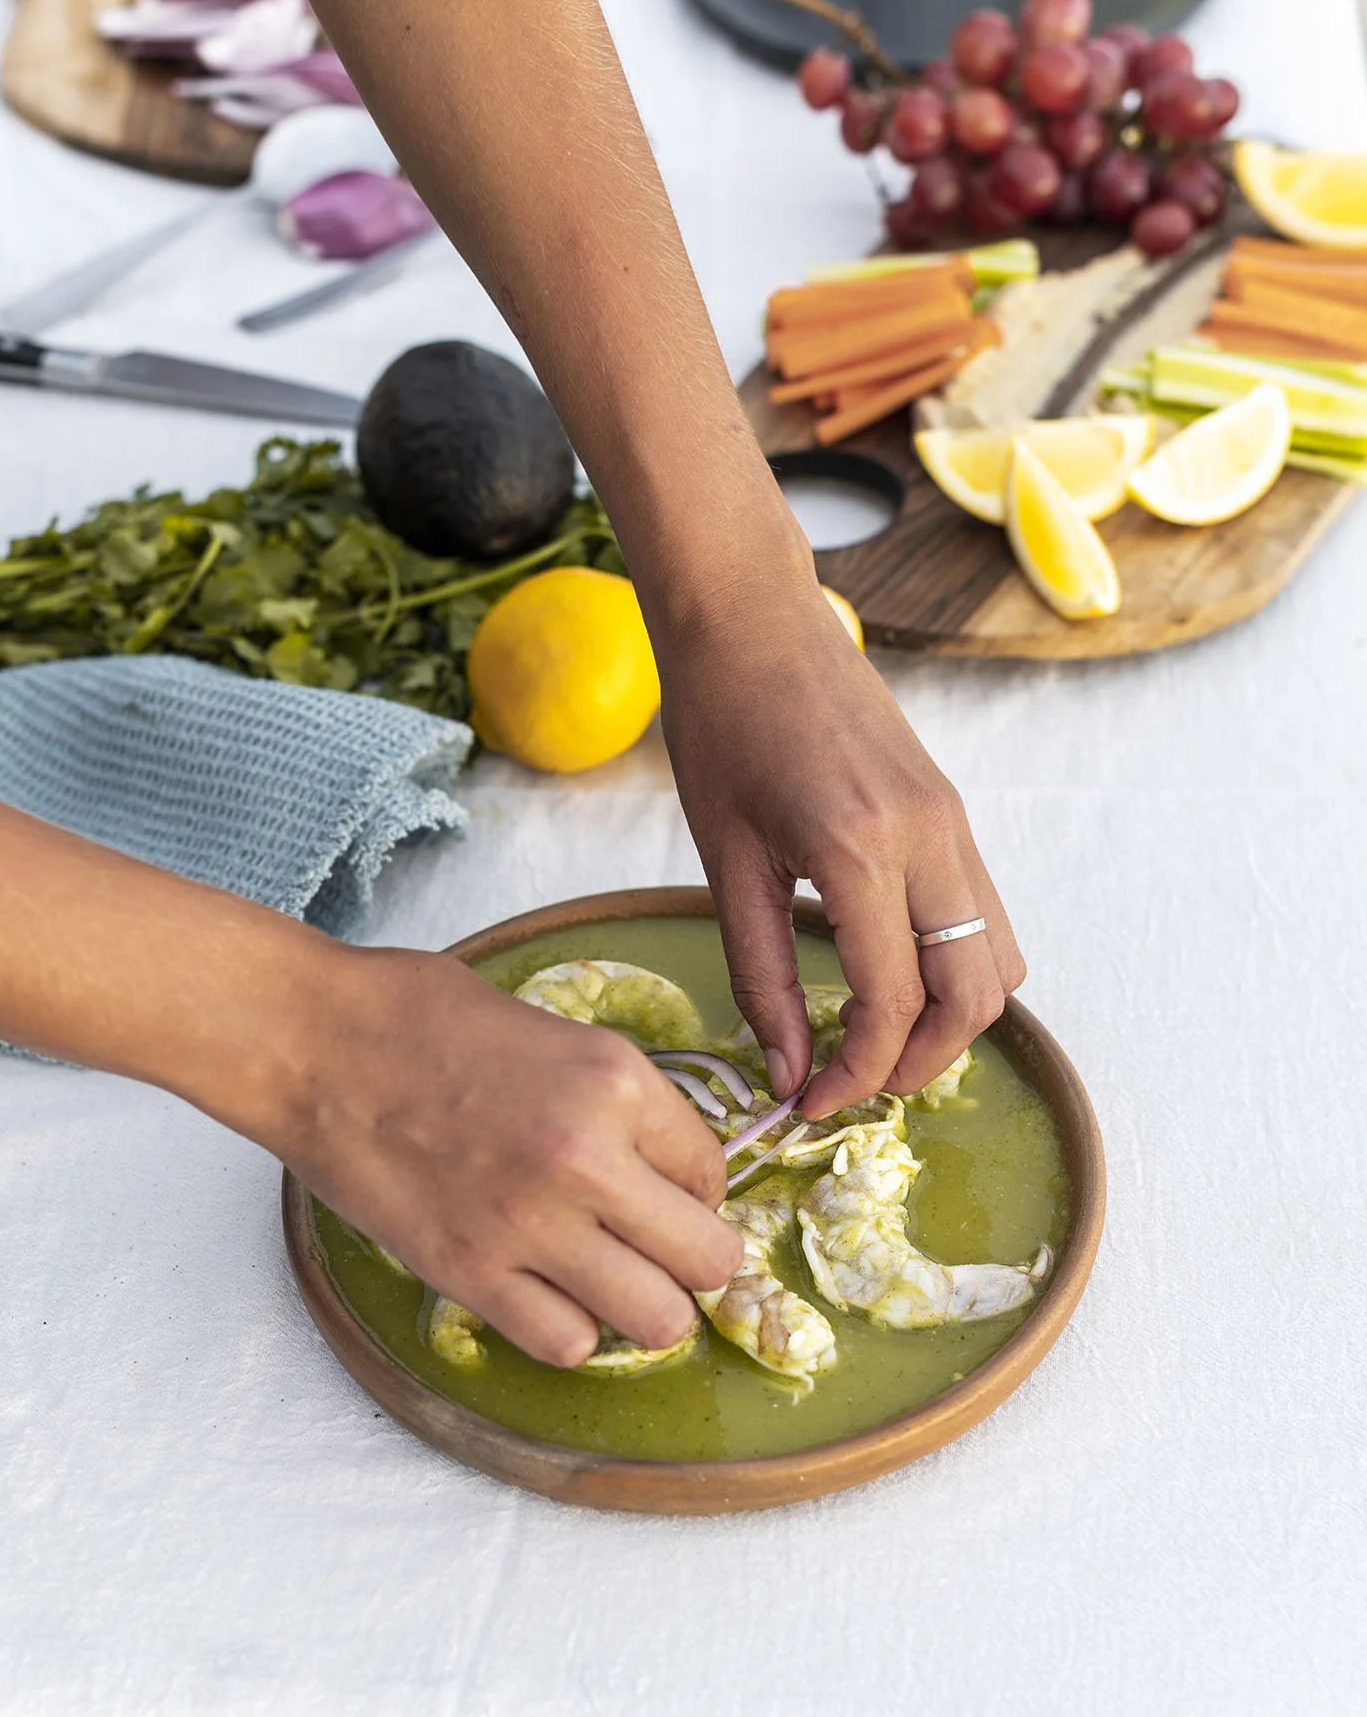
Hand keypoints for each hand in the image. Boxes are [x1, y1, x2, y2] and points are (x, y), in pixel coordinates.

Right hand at [272, 946, 741, 1366]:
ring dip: (644, 1307)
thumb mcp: (554, 1030)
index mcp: (617, 1081)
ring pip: (658, 1320)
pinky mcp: (470, 1273)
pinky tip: (548, 1295)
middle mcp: (588, 1158)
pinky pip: (567, 1344)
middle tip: (655, 1246)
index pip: (713, 1169)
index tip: (658, 1185)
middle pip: (709, 1258)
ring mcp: (530, 1224)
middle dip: (692, 1257)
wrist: (313, 1043)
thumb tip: (662, 1162)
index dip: (692, 1184)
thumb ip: (617, 1099)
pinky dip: (569, 1330)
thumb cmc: (419, 1020)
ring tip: (610, 1281)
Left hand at [659, 562, 1024, 1122]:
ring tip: (873, 1039)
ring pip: (998, 959)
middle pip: (974, 996)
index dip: (856, 1074)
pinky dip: (952, 965)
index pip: (892, 1004)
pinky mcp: (953, 810)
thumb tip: (787, 1072)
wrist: (752, 616)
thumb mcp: (725, 862)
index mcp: (862, 850)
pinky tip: (884, 974)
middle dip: (921, 1061)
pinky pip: (983, 914)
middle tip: (853, 1083)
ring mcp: (954, 821)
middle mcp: (931, 838)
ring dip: (949, 1018)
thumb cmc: (719, 725)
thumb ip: (760, 976)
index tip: (809, 1100)